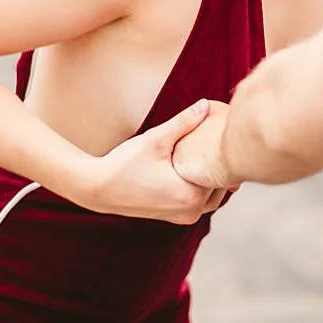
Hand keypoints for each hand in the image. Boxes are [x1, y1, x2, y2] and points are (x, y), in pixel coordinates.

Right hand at [68, 99, 228, 223]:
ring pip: (210, 195)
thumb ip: (184, 122)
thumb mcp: (156, 139)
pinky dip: (199, 185)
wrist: (96, 189)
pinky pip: (198, 200)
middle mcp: (191, 213)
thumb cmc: (124, 164)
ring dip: (210, 176)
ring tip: (208, 151)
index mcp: (192, 197)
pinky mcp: (173, 216)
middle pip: (220, 185)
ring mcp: (182, 217)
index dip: (224, 153)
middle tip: (220, 140)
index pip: (223, 174)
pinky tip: (194, 165)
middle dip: (219, 165)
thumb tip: (207, 105)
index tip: (225, 135)